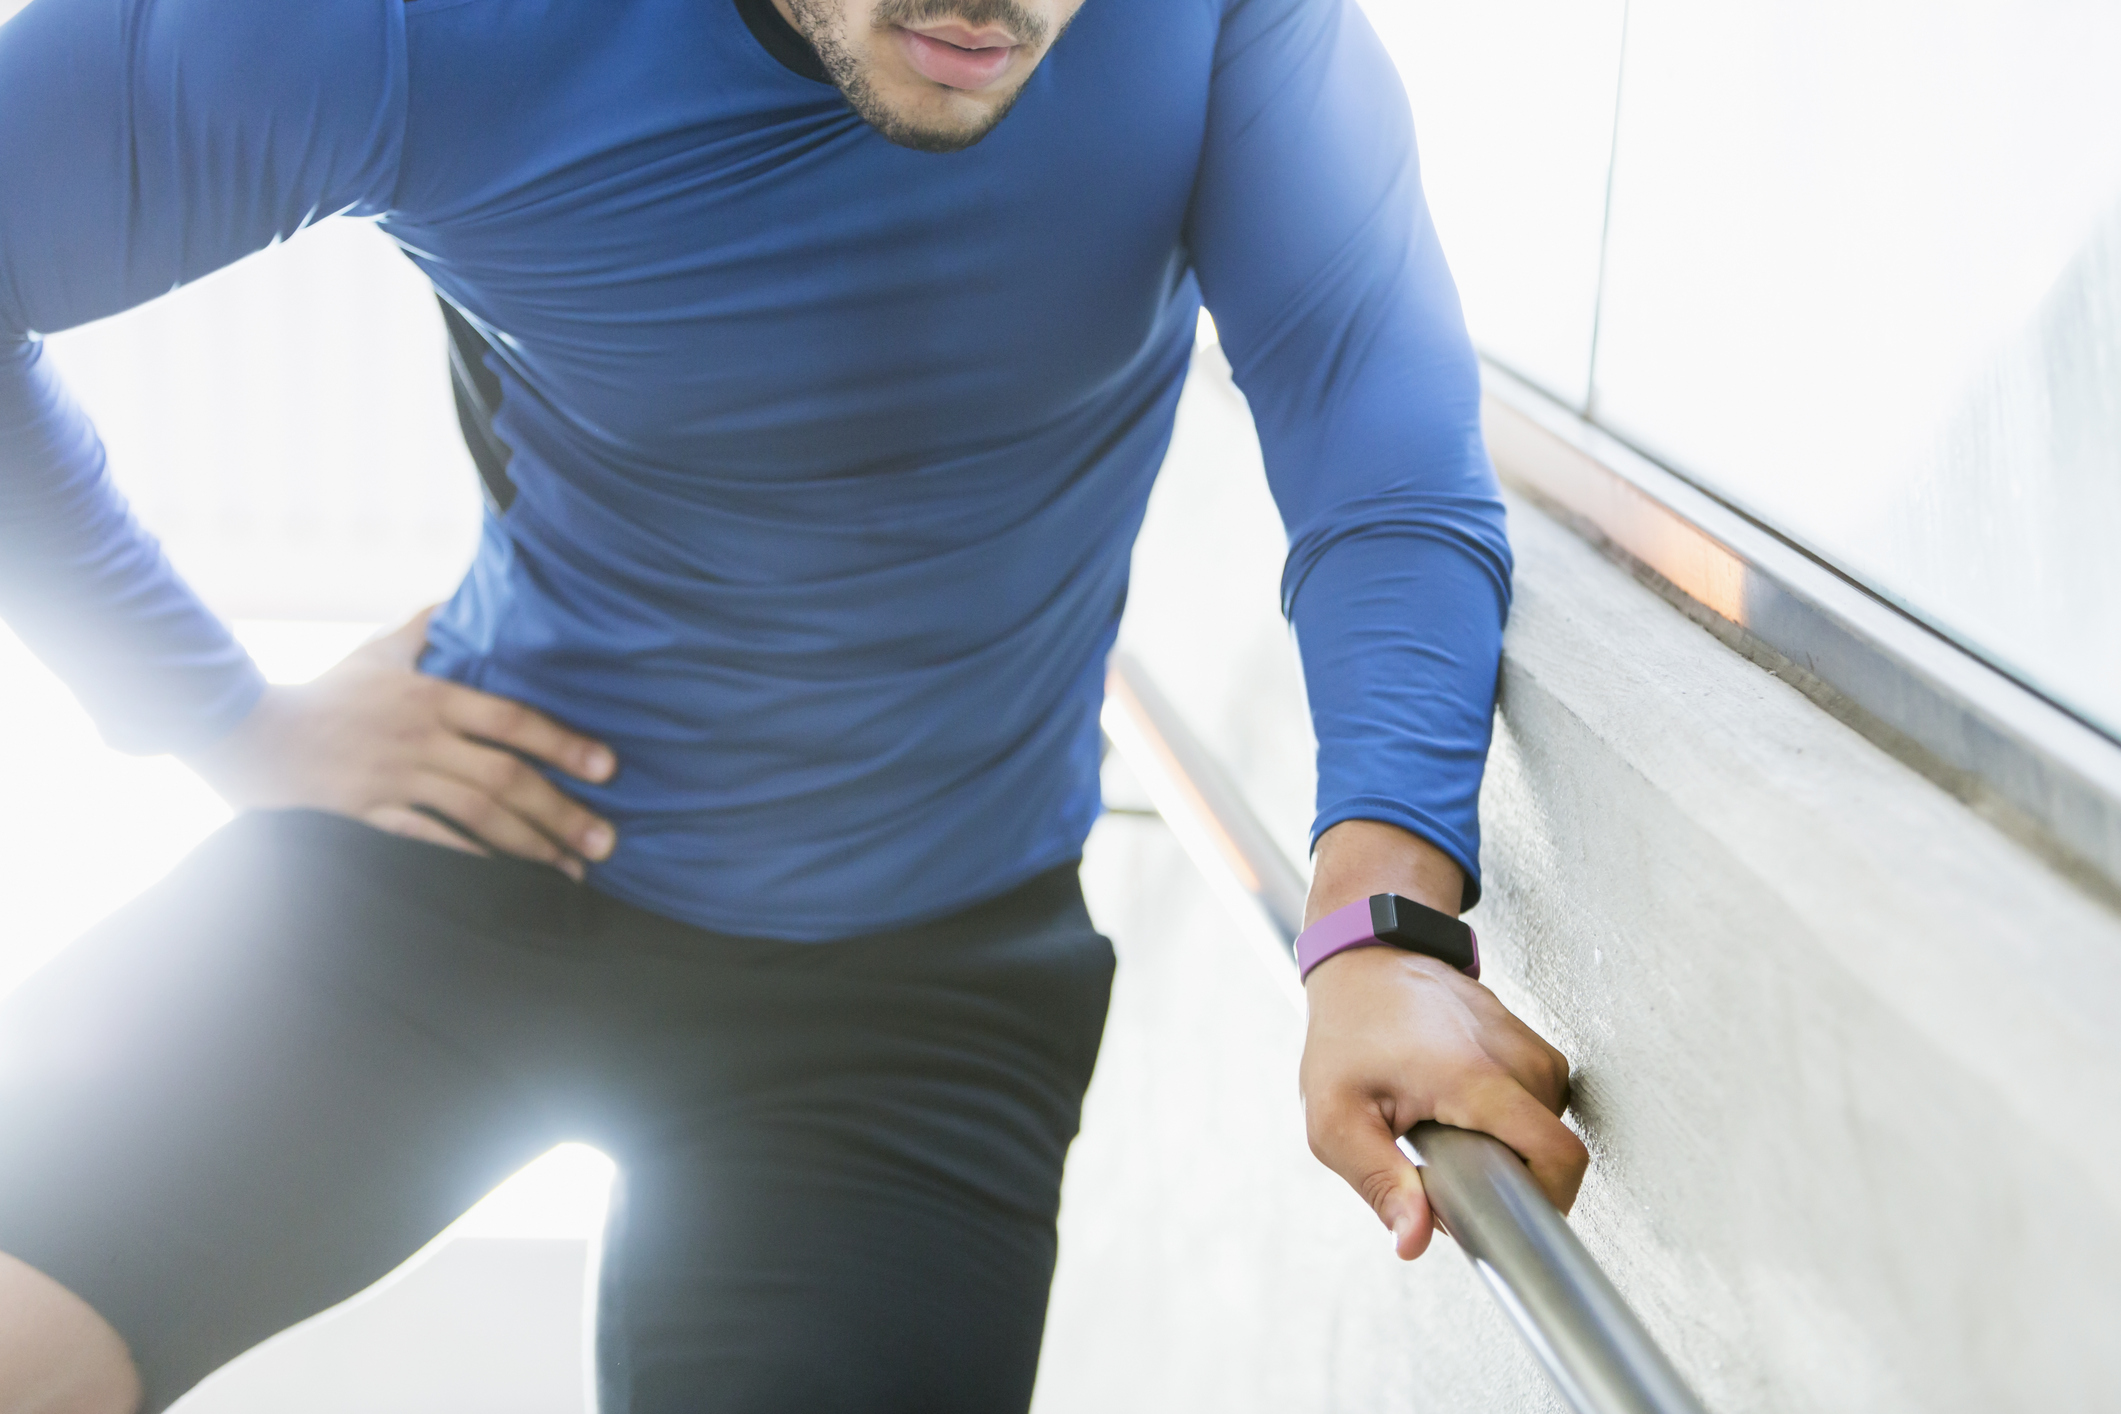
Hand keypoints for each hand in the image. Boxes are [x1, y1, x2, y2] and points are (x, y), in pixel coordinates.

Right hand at [184, 610, 618, 878]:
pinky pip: (430, 843)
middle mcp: (419, 740)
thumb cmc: (329, 692)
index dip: (563, 743)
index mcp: (431, 696)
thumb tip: (470, 594)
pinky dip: (473, 863)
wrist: (250, 734)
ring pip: (475, 817)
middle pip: (504, 778)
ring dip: (530, 846)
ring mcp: (394, 781)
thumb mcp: (382, 650)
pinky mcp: (369, 816)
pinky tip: (510, 882)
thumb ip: (430, 627)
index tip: (608, 767)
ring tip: (573, 870)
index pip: (511, 720)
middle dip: (560, 812)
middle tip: (606, 841)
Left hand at [1297, 820, 1584, 1259]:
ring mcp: (1529, 1046)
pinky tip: (1461, 1108)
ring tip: (1448, 1130)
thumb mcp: (1337, 1119)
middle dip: (1507, 1177)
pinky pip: (1537, 1105)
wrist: (1367, 957)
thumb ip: (1379, 1183)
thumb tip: (1413, 1241)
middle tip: (1447, 1165)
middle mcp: (1517, 1059)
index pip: (1561, 1158)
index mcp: (1477, 1079)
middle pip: (1551, 1152)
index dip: (1548, 1205)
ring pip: (1544, 1130)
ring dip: (1504, 1146)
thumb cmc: (1347, 1030)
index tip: (1503, 1216)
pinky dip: (1506, 1119)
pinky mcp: (1529, 1043)